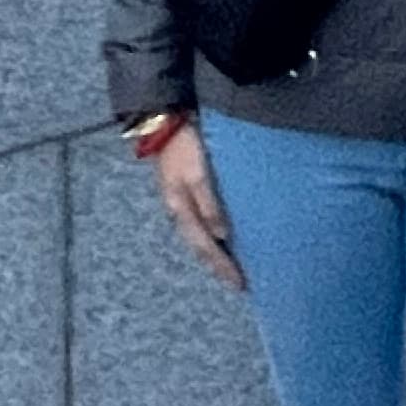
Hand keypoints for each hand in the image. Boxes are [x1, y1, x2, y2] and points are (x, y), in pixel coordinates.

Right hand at [152, 122, 245, 291]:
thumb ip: (209, 204)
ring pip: (199, 237)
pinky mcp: (184, 190)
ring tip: (231, 265)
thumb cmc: (184, 147)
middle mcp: (179, 211)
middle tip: (238, 283)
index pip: (204, 248)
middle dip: (218, 266)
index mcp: (181, 211)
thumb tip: (222, 235)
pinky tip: (222, 236)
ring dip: (214, 253)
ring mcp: (180, 201)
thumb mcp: (198, 174)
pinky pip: (200, 223)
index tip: (240, 284)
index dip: (221, 267)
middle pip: (200, 248)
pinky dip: (212, 236)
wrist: (165, 122)